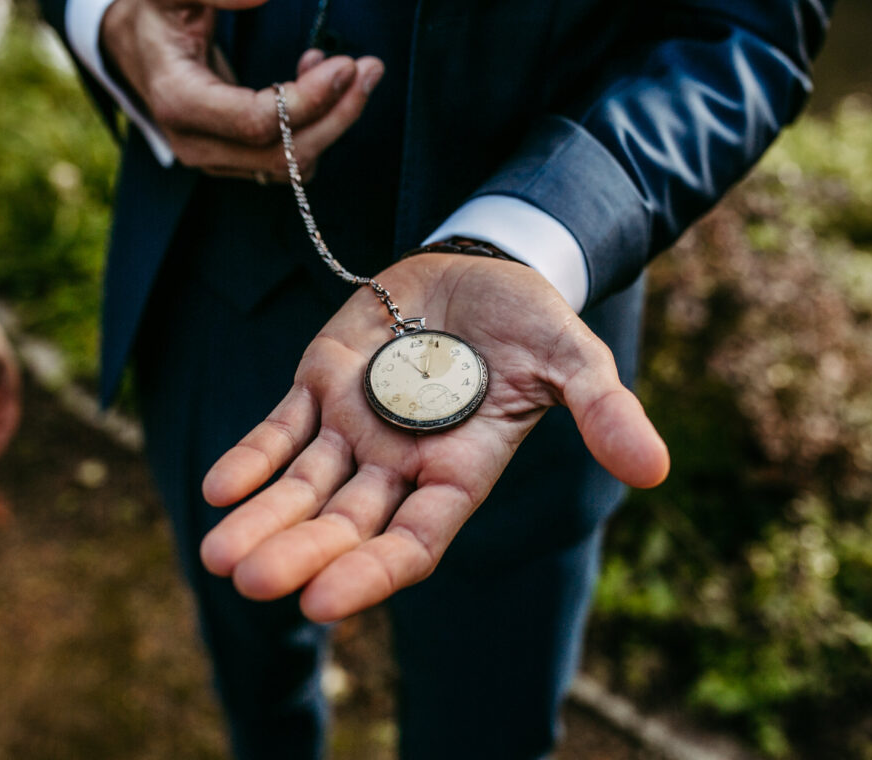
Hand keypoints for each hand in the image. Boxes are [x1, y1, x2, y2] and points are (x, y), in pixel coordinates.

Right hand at [101, 0, 383, 178]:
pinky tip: (316, 79)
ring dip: (332, 121)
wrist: (133, 45)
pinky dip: (317, 127)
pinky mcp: (235, 163)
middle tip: (371, 68)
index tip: (347, 65)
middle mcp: (196, 144)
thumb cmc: (154, 10)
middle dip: (336, 115)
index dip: (308, 99)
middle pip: (283, 153)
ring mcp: (216, 160)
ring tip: (346, 67)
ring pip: (292, 165)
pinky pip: (289, 161)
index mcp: (178, 101)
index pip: (256, 121)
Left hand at [200, 255, 668, 621]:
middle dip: (300, 553)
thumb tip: (655, 469)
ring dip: (263, 519)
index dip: (371, 573)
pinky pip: (280, 429)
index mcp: (458, 471)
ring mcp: (356, 427)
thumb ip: (602, 411)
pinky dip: (251, 458)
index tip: (322, 603)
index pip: (413, 542)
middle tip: (250, 583)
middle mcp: (401, 463)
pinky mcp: (323, 385)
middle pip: (346, 525)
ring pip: (303, 487)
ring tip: (218, 556)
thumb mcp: (572, 359)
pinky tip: (216, 489)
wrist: (479, 268)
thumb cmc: (530, 320)